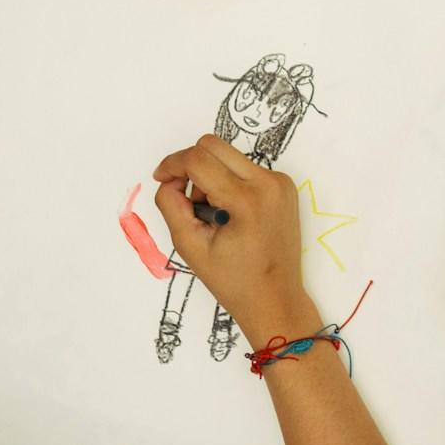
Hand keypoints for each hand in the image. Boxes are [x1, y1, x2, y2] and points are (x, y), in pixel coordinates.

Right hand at [153, 135, 316, 347]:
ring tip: (213, 214)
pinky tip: (230, 214)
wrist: (275, 298)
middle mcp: (269, 182)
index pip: (199, 159)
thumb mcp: (189, 245)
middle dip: (191, 167)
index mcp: (247, 199)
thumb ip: (171, 205)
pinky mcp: (284, 185)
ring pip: (229, 156)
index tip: (160, 179)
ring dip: (211, 176)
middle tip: (188, 201)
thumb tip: (168, 179)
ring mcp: (280, 182)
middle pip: (214, 146)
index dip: (172, 165)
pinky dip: (229, 182)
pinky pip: (246, 168)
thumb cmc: (233, 280)